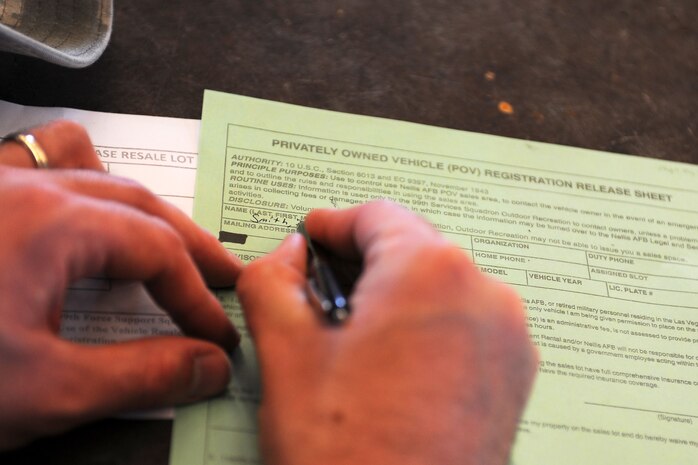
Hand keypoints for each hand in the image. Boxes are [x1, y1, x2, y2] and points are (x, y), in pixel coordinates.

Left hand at [0, 121, 241, 448]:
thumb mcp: (44, 391)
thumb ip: (143, 377)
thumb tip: (209, 368)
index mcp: (52, 222)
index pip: (158, 250)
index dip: (199, 296)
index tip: (219, 337)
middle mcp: (24, 185)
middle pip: (138, 202)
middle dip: (189, 244)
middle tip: (223, 279)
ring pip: (86, 166)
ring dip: (135, 205)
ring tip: (161, 239)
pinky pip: (32, 162)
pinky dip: (73, 183)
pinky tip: (76, 216)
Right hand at [237, 200, 537, 464]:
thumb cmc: (352, 458)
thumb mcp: (287, 356)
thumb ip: (273, 282)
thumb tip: (284, 257)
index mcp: (432, 272)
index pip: (376, 216)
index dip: (332, 226)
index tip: (310, 237)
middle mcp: (485, 295)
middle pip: (411, 248)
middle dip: (361, 262)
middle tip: (318, 290)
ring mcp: (508, 338)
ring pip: (439, 287)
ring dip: (393, 296)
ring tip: (351, 335)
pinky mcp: (513, 375)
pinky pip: (463, 325)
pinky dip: (426, 327)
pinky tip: (390, 364)